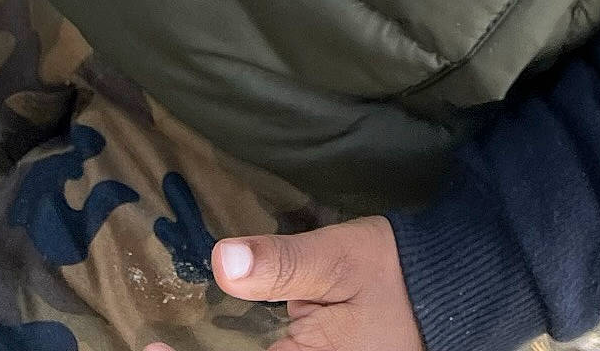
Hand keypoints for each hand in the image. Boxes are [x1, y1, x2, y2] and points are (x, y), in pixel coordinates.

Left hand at [144, 217, 421, 350]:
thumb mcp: (340, 258)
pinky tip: (215, 337)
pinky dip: (242, 345)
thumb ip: (283, 263)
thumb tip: (223, 261)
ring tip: (178, 341)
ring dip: (220, 347)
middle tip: (159, 344)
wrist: (450, 289)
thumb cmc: (396, 272)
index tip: (148, 349)